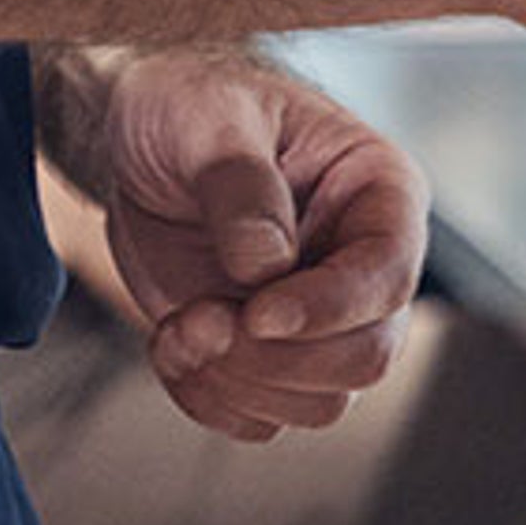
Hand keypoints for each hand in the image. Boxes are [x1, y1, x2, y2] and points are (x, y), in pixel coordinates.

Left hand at [90, 49, 428, 443]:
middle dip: (277, 359)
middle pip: (368, 357)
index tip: (256, 312)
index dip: (330, 308)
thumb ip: (241, 185)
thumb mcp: (209, 118)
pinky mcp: (271, 356)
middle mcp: (364, 266)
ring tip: (180, 326)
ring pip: (322, 403)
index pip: (388, 276)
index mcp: (380, 194)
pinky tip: (174, 345)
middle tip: (202, 319)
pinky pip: (265, 419)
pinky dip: (210, 401)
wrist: (137, 140)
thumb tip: (265, 266)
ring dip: (238, 383)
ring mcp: (321, 318)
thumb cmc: (189, 105)